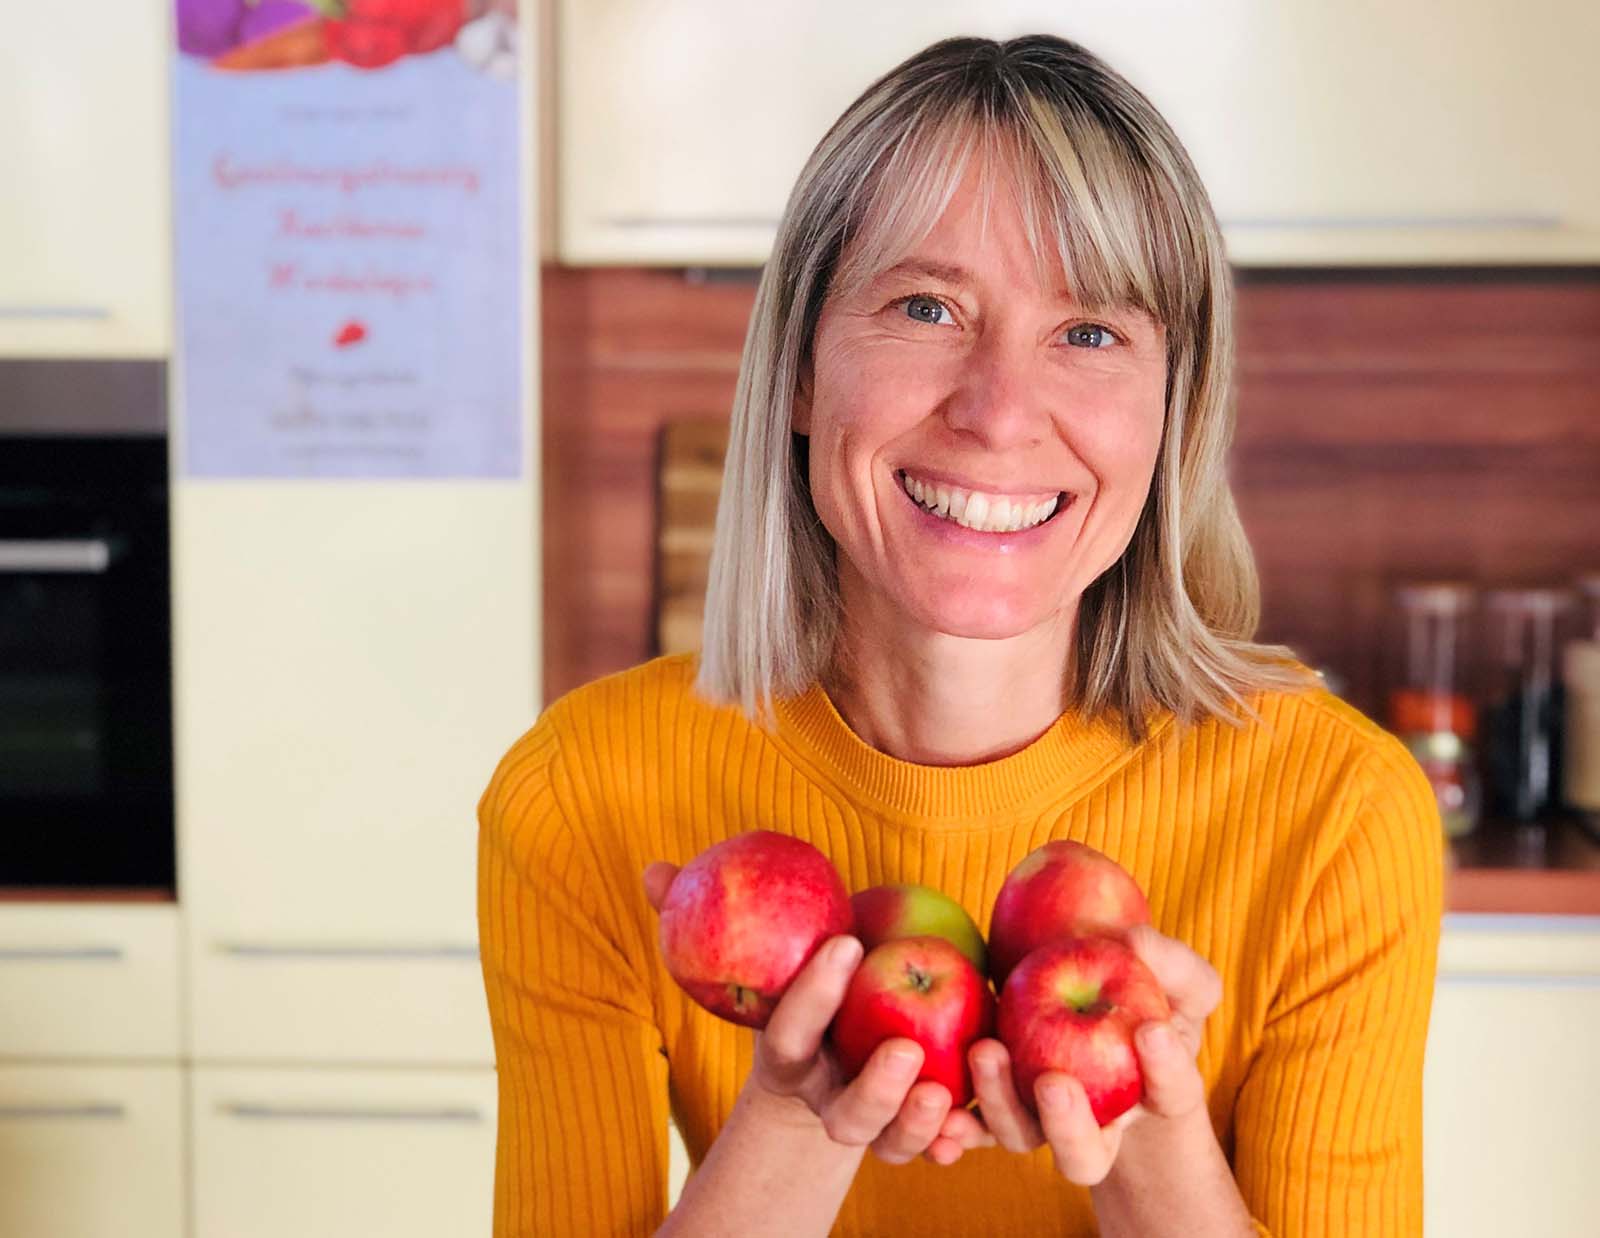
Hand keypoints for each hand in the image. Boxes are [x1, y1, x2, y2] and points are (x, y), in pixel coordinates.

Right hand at [644, 863, 991, 1166]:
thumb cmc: (791, 986)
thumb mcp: (759, 955)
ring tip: (943, 1091)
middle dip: (874, 1091)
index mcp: (791, 1056)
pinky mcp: (915, 1130)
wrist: (823, 1057)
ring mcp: (874, 1122)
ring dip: (916, 1123)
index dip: (813, 994)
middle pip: (847, 1114)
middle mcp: (829, 1098)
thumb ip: (699, 918)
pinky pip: (935, 1149)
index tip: (845, 942)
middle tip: (907, 1048)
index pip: (794, 1031)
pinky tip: (969, 1131)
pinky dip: (952, 1144)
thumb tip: (653, 870)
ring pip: (891, 1142)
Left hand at [954, 923, 1221, 1184]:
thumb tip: (1131, 944)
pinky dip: (954, 1121)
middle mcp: (1099, 1126)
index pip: (1170, 1091)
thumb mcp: (1175, 975)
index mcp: (1155, 1094)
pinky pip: (973, 1124)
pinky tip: (939, 1101)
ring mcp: (1043, 1120)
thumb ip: (1169, 960)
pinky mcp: (997, 1104)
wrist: (1092, 1001)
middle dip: (1068, 1125)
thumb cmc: (1144, 989)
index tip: (1152, 1029)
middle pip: (1085, 1153)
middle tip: (1053, 1082)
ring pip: (1021, 1135)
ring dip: (999, 1102)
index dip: (1166, 1068)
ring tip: (985, 1051)